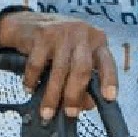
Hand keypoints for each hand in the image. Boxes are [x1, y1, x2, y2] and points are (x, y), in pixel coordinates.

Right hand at [0, 12, 116, 119]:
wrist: (27, 23)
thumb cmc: (57, 46)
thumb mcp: (75, 58)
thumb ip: (84, 79)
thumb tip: (87, 105)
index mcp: (97, 41)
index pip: (108, 62)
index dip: (110, 80)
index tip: (109, 97)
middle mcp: (83, 34)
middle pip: (82, 69)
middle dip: (75, 95)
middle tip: (70, 113)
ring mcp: (62, 32)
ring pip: (60, 70)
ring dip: (52, 95)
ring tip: (47, 112)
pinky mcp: (42, 34)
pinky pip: (38, 64)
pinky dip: (33, 80)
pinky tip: (30, 88)